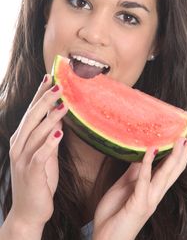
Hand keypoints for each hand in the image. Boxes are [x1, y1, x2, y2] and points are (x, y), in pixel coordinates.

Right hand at [8, 75, 67, 233]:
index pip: (31, 111)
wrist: (28, 212)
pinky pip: (40, 154)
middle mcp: (19, 145)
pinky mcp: (31, 173)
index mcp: (22, 138)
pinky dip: (50, 142)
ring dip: (51, 117)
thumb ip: (49, 134)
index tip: (50, 77)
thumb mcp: (45, 153)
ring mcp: (23, 159)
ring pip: (36, 133)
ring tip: (64, 104)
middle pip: (32, 117)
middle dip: (45, 99)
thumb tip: (58, 115)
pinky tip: (60, 132)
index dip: (40, 94)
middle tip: (59, 84)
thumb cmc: (39, 179)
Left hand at [93, 125, 186, 239]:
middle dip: (185, 149)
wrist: (106, 239)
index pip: (171, 166)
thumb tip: (143, 154)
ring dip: (174, 154)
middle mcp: (155, 193)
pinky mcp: (139, 204)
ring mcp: (149, 199)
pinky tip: (150, 150)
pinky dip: (148, 164)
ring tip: (181, 137)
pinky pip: (144, 181)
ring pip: (166, 174)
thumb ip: (135, 172)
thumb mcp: (125, 186)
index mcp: (153, 188)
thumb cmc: (115, 214)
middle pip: (175, 168)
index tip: (186, 133)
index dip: (180, 150)